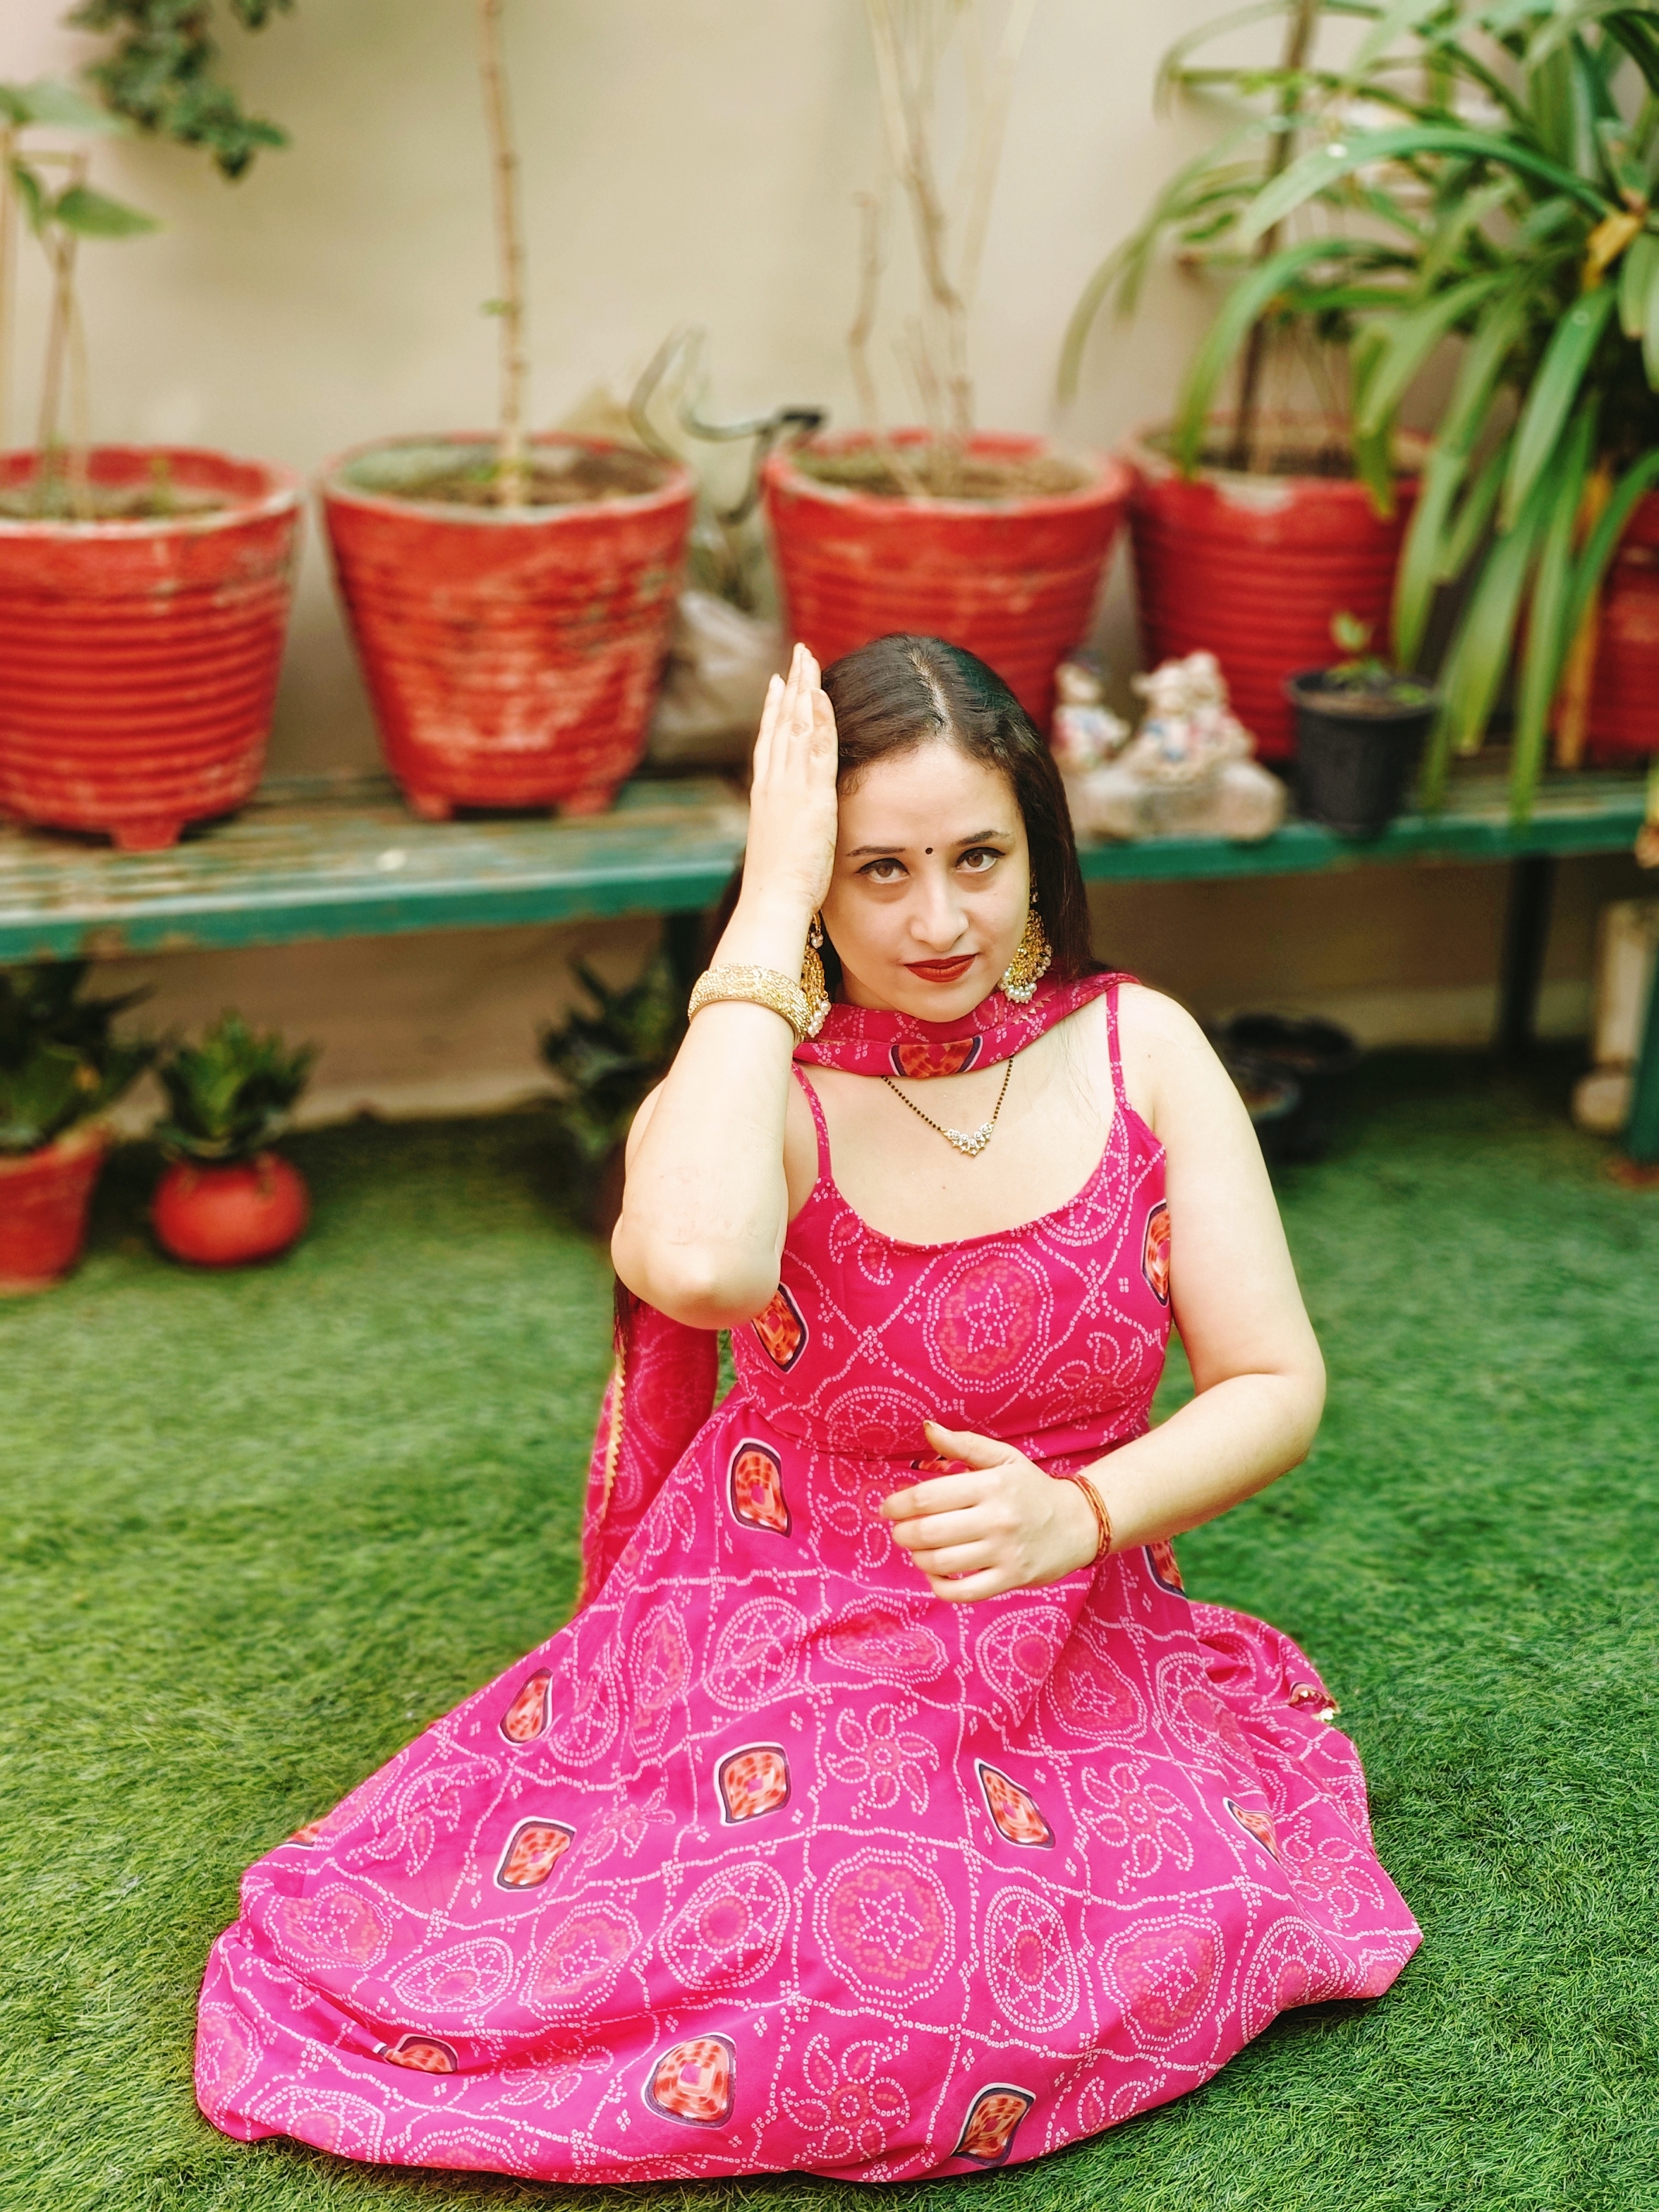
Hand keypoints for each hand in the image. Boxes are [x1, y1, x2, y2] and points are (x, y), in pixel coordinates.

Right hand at [740, 642, 838, 923]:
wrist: (771, 901)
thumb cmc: (777, 889)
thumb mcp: (779, 849)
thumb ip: (786, 829)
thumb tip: (790, 830)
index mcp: (765, 795)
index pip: (769, 742)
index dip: (773, 710)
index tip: (778, 683)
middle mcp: (772, 783)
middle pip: (780, 723)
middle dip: (789, 687)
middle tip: (796, 655)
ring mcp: (789, 786)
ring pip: (795, 726)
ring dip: (802, 689)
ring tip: (807, 658)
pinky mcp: (810, 795)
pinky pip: (815, 747)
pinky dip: (817, 718)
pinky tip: (820, 693)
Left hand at [879, 1420, 1100, 1602]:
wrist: (1077, 1523)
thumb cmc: (1031, 1488)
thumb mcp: (1003, 1458)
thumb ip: (963, 1444)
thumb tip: (927, 1428)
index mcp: (991, 1484)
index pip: (928, 1497)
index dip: (898, 1504)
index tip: (888, 1508)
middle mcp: (997, 1519)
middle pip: (929, 1532)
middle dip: (903, 1533)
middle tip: (900, 1530)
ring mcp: (1005, 1552)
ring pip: (941, 1563)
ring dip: (918, 1557)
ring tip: (918, 1549)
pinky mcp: (1012, 1579)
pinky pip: (964, 1592)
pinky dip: (940, 1586)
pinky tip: (935, 1574)